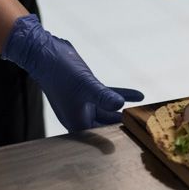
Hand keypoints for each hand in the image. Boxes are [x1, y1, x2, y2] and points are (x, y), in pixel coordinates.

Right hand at [2, 15, 142, 131]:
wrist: (43, 52)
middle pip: (108, 125)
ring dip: (126, 110)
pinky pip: (108, 96)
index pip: (102, 135)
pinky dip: (122, 96)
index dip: (119, 136)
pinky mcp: (88, 91)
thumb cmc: (60, 72)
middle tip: (145, 126)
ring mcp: (84, 103)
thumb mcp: (86, 85)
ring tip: (144, 112)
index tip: (137, 136)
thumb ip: (104, 97)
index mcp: (77, 122)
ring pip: (110, 110)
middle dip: (125, 124)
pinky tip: (139, 96)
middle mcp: (80, 116)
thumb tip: (121, 106)